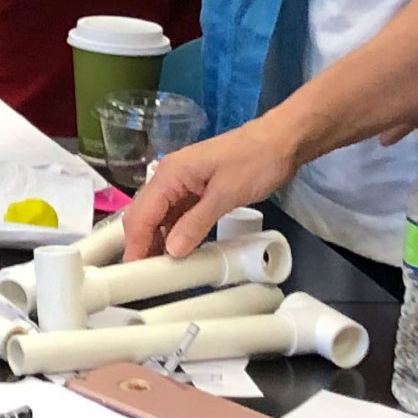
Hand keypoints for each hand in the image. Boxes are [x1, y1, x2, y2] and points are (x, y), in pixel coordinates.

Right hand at [120, 120, 298, 261]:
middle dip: (141, 243)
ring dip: (157, 240)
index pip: (142, 213)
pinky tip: (179, 251)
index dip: (135, 243)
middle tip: (145, 276)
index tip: (135, 273)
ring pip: (159, 216)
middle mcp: (170, 177)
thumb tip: (172, 251)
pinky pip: (177, 214)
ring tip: (160, 270)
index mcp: (170, 174)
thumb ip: (196, 223)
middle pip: (145, 214)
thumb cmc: (254, 162)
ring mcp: (183, 183)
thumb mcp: (226, 195)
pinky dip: (175, 233)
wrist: (282, 142)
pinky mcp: (197, 189)